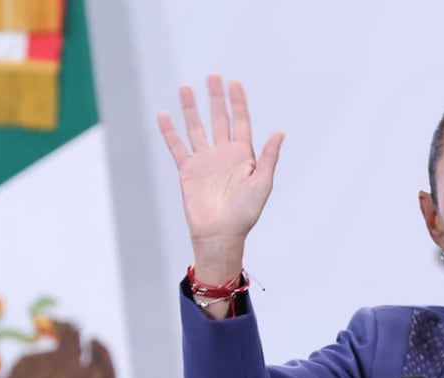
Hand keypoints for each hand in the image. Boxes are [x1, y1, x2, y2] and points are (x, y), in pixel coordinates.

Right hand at [157, 74, 284, 281]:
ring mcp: (204, 161)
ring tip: (186, 87)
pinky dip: (169, 131)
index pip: (240, 122)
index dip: (238, 102)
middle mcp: (222, 154)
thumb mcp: (262, 182)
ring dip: (191, 108)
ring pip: (196, 127)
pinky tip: (164, 115)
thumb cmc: (245, 213)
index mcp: (243, 156)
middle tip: (212, 77)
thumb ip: (268, 156)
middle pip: (218, 119)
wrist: (220, 233)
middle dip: (215, 98)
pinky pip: (177, 146)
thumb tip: (280, 132)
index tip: (234, 83)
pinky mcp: (187, 170)